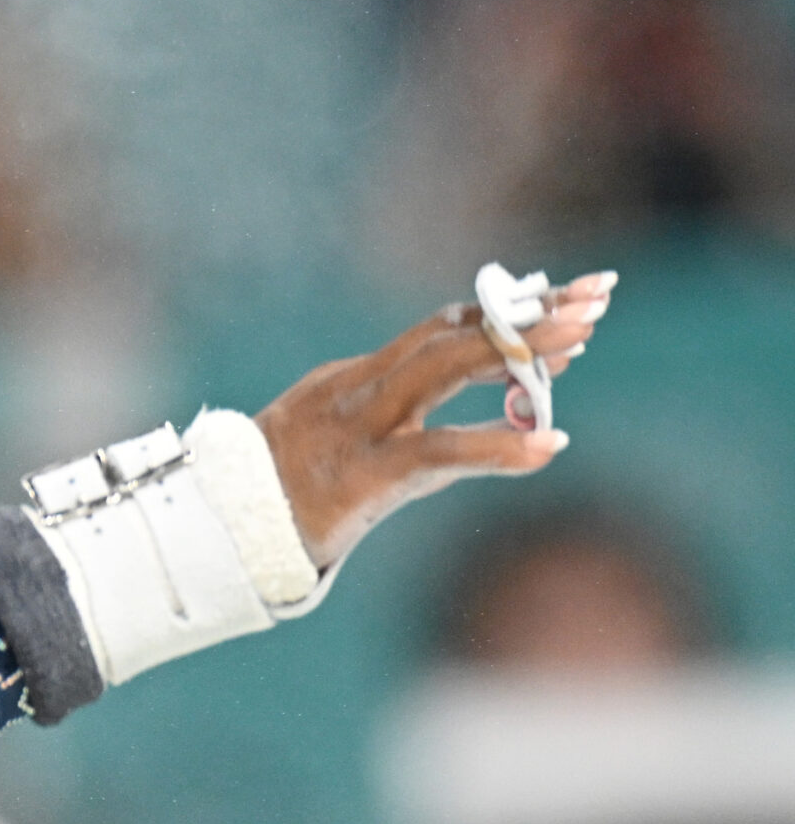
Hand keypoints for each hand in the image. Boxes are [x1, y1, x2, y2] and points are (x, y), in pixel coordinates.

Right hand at [254, 271, 615, 568]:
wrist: (227, 530)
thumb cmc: (295, 494)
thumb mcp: (365, 448)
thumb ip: (435, 426)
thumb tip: (521, 417)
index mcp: (361, 377)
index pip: (447, 326)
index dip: (510, 307)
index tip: (571, 293)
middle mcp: (363, 387)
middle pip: (455, 333)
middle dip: (527, 312)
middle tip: (597, 295)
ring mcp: (363, 426)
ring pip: (445, 369)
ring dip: (518, 349)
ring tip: (585, 335)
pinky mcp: (367, 472)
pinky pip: (439, 452)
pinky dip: (497, 447)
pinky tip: (549, 445)